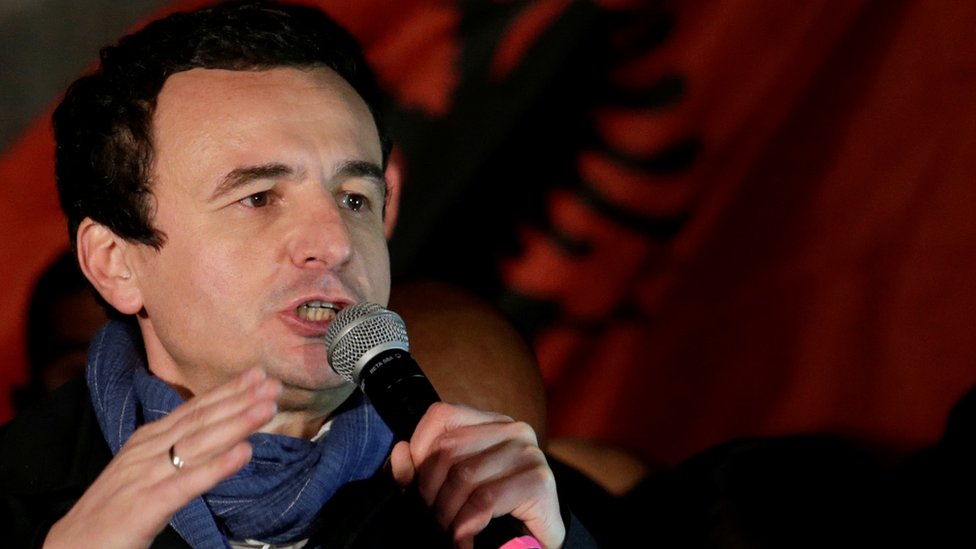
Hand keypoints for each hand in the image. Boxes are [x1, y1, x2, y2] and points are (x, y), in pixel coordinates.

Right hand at [43, 367, 280, 548]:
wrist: (71, 546)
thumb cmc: (114, 509)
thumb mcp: (146, 470)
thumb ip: (175, 450)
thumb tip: (213, 433)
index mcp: (149, 440)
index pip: (195, 409)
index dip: (228, 391)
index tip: (259, 374)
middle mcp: (149, 450)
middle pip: (202, 420)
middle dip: (241, 400)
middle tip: (274, 384)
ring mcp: (147, 475)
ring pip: (199, 443)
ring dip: (237, 424)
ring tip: (268, 409)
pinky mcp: (148, 504)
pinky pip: (188, 483)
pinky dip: (217, 467)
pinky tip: (243, 454)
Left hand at [390, 402, 564, 548]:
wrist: (538, 542)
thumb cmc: (492, 512)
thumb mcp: (449, 486)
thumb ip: (420, 470)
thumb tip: (399, 454)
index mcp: (490, 422)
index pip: (441, 416)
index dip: (419, 452)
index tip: (415, 487)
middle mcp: (513, 429)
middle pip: (448, 449)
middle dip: (429, 491)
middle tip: (431, 520)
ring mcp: (529, 453)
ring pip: (464, 476)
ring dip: (446, 514)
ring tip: (447, 532)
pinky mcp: (539, 481)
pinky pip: (484, 500)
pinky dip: (466, 525)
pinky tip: (463, 540)